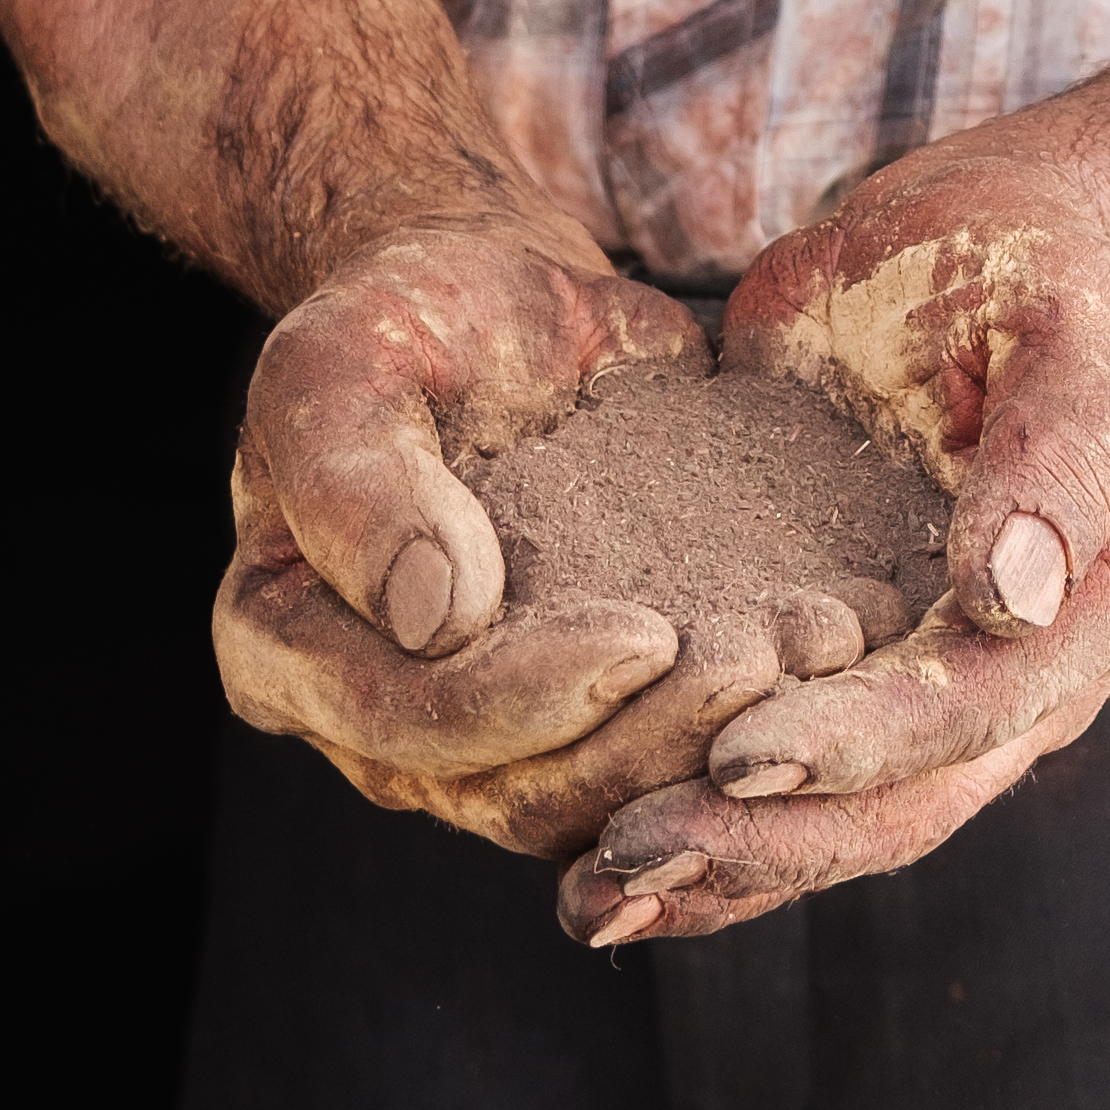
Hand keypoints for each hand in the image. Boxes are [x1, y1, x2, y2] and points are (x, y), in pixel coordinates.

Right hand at [213, 212, 744, 847]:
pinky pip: (659, 763)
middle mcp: (378, 724)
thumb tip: (436, 618)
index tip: (643, 635)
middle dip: (641, 742)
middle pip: (511, 792)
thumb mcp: (343, 362)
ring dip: (706, 751)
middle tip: (757, 669)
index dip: (522, 699)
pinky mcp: (584, 714)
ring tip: (806, 670)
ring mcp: (486, 734)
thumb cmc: (401, 320)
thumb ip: (359, 482)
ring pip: (597, 802)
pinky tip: (826, 675)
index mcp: (283, 652)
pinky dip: (743, 732)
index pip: (405, 720)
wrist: (492, 306)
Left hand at [561, 164, 1109, 949]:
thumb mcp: (1071, 314)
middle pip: (910, 801)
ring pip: (846, 820)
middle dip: (771, 838)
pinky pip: (790, 777)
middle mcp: (1038, 672)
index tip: (743, 751)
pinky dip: (703, 824)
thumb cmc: (1033, 256)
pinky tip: (599, 865)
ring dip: (726, 867)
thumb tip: (1017, 593)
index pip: (983, 700)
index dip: (866, 742)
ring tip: (596, 896)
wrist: (978, 234)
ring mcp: (945, 683)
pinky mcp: (858, 670)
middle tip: (634, 849)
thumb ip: (1058, 445)